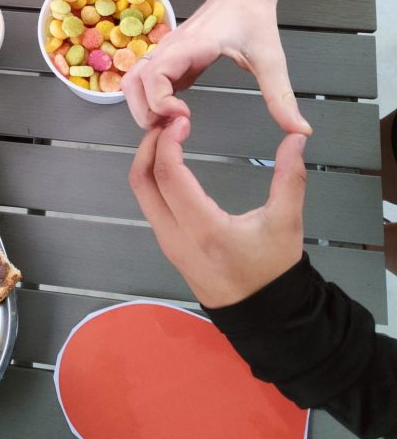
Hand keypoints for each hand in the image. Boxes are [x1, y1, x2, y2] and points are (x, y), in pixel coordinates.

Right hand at [121, 0, 311, 134]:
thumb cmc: (253, 20)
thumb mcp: (271, 59)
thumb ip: (281, 96)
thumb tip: (300, 130)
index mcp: (191, 45)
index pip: (154, 74)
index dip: (160, 101)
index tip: (184, 116)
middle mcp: (170, 48)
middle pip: (133, 82)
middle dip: (144, 111)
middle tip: (172, 130)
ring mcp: (165, 53)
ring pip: (132, 80)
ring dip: (141, 106)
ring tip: (168, 125)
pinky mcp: (168, 59)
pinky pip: (145, 81)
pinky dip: (150, 100)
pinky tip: (175, 114)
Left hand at [129, 116, 306, 307]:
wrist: (264, 317)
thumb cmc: (273, 270)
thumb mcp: (287, 223)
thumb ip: (290, 177)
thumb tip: (297, 137)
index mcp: (203, 228)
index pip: (168, 176)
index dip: (168, 142)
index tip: (182, 121)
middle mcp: (176, 235)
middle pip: (142, 182)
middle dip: (149, 145)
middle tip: (167, 122)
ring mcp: (167, 242)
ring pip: (142, 194)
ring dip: (148, 161)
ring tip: (169, 137)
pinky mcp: (168, 245)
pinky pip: (150, 205)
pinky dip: (153, 178)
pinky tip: (171, 162)